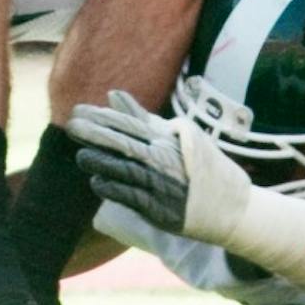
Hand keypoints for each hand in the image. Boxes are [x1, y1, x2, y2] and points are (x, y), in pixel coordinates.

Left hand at [68, 89, 250, 245]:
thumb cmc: (200, 167)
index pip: (129, 124)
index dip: (102, 117)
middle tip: (71, 125)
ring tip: (81, 154)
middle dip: (97, 134)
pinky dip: (115, 189)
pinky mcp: (161, 211)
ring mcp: (163, 185)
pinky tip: (97, 181)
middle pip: (125, 143)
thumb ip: (140, 118)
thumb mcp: (176, 135)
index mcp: (167, 139)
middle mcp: (165, 159)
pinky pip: (133, 197)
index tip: (77, 111)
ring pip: (127, 170)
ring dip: (102, 162)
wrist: (232, 207)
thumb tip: (113, 94)